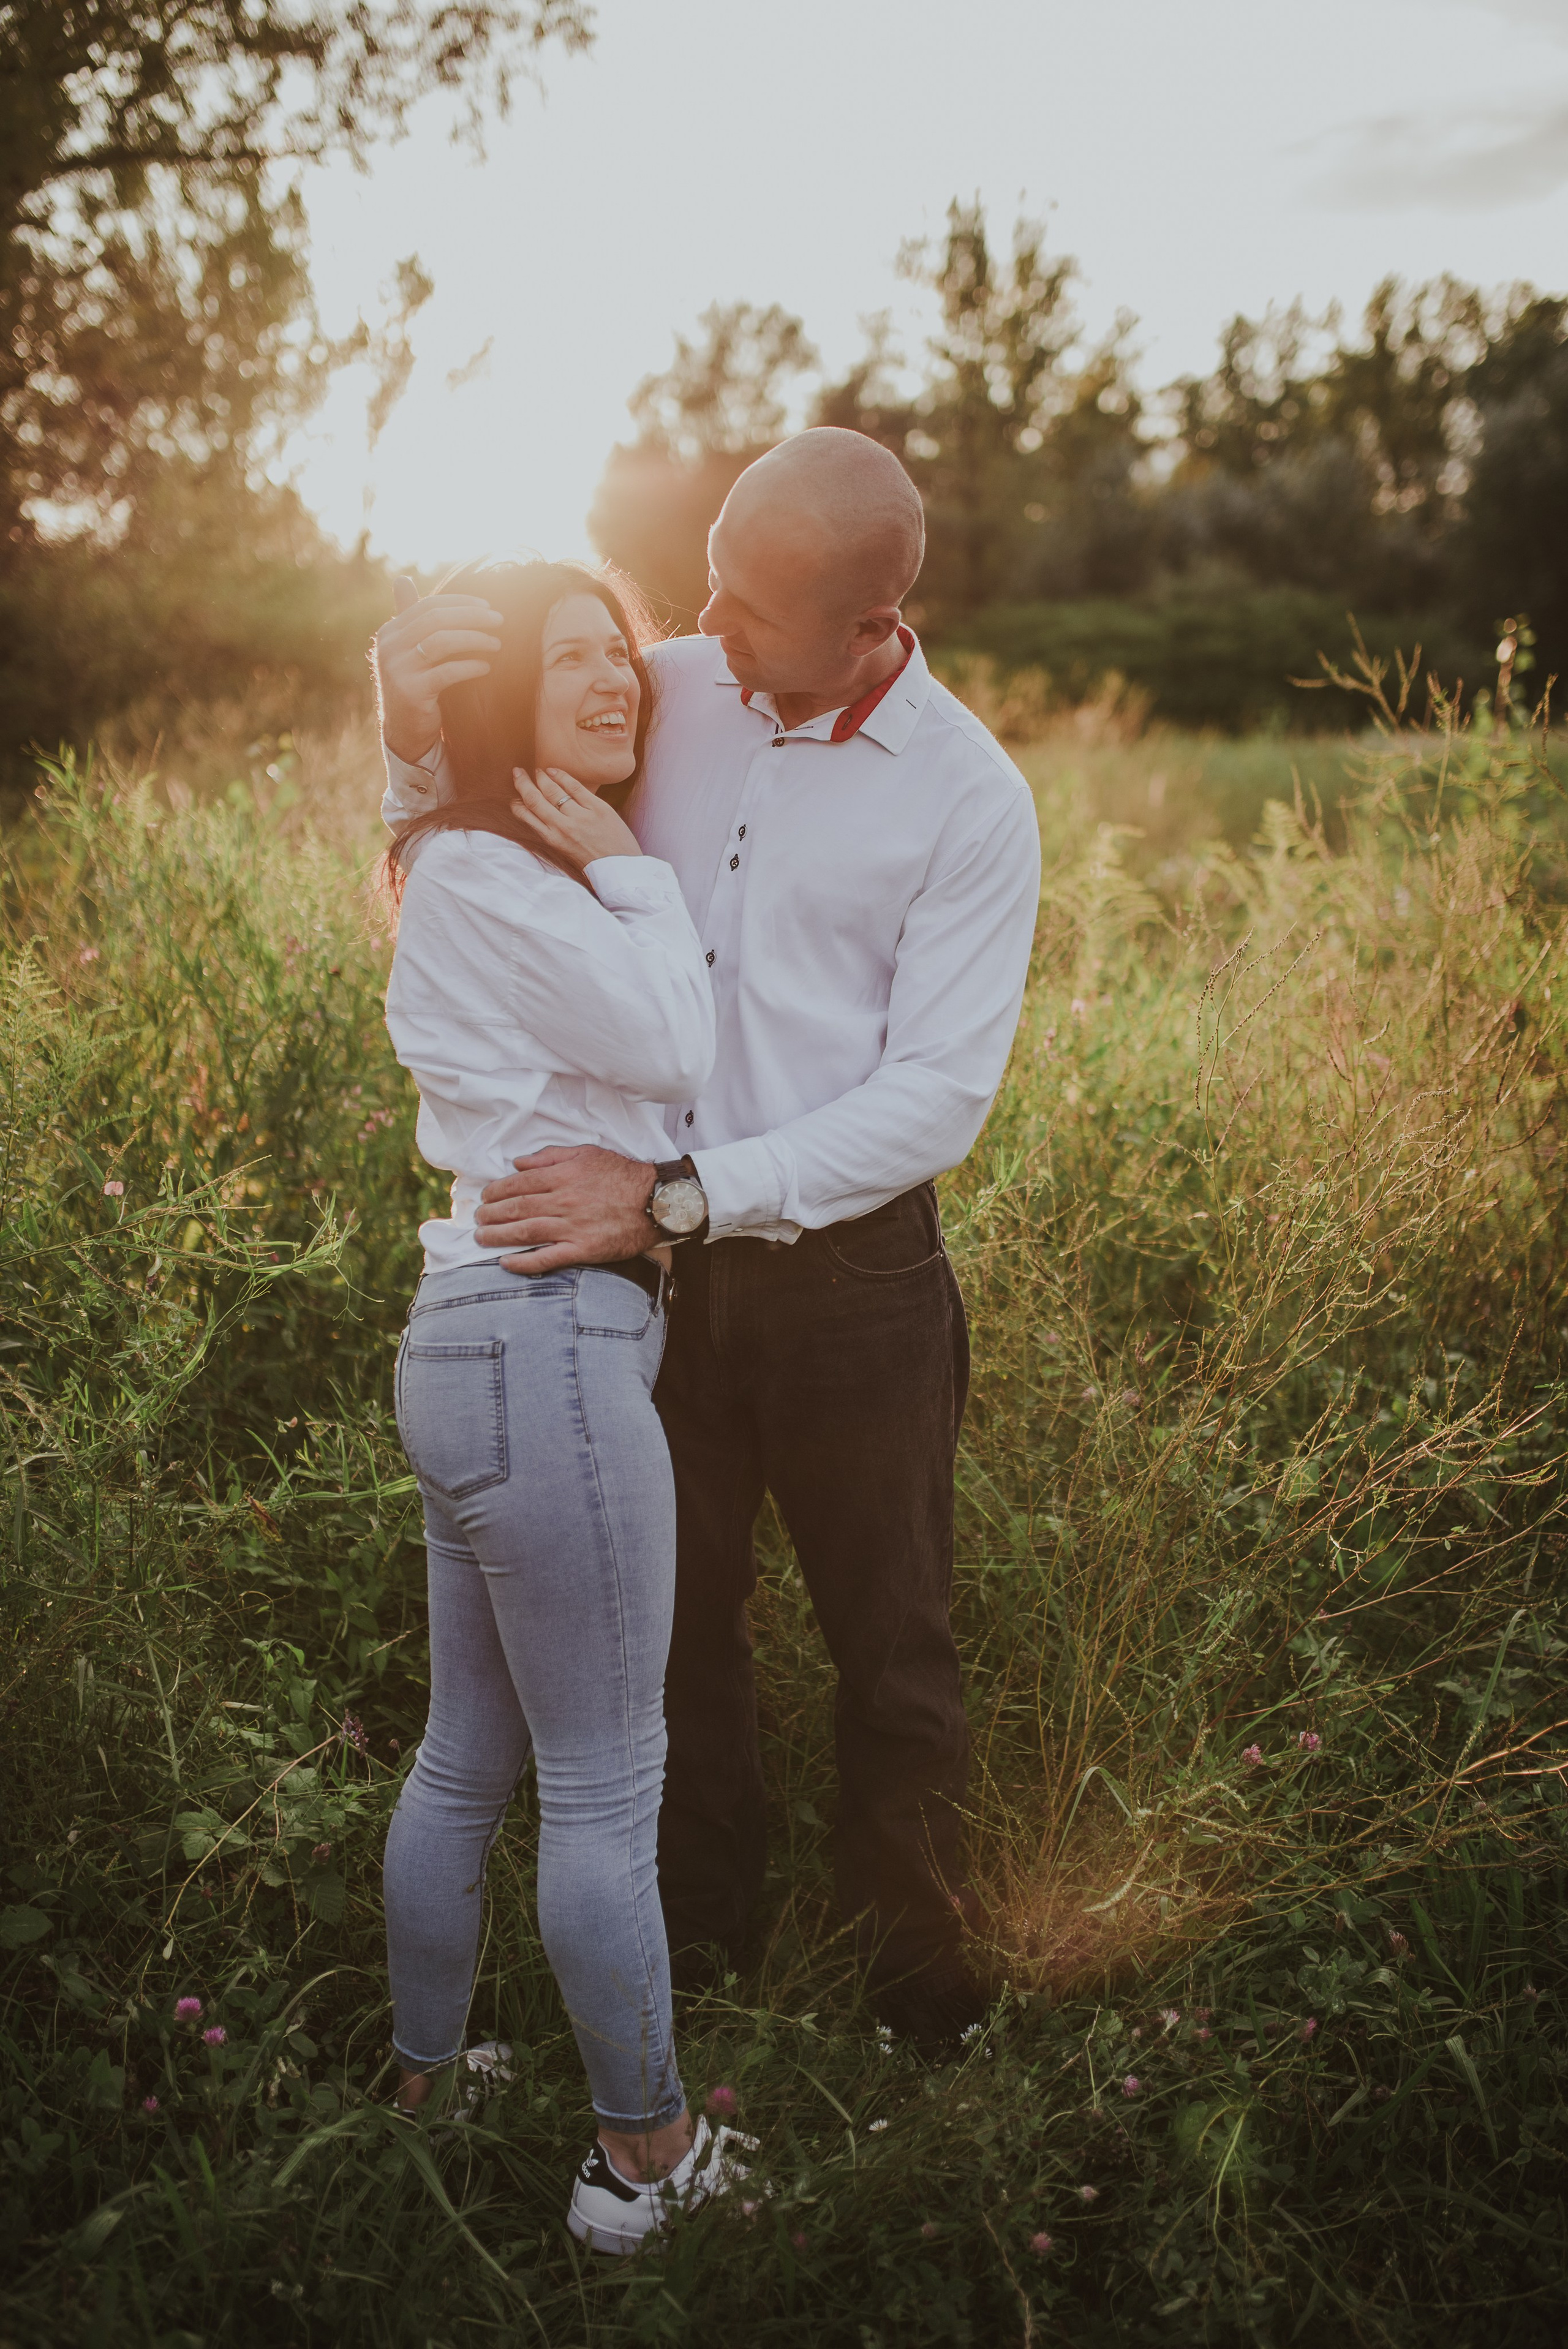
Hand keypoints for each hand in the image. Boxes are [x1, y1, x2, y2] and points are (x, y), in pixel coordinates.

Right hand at [371, 576, 503, 762]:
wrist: (405, 732)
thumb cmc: (417, 686)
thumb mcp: (409, 650)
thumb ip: (411, 619)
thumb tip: (402, 578)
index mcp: (390, 633)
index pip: (428, 606)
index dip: (460, 602)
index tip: (488, 606)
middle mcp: (389, 648)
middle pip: (436, 619)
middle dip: (472, 616)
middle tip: (499, 620)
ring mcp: (397, 670)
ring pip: (441, 641)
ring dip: (475, 639)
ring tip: (497, 643)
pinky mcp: (411, 692)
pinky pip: (446, 672)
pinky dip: (470, 667)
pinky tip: (487, 667)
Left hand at [476, 1145, 658, 1273]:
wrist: (657, 1201)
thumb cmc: (624, 1175)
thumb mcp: (588, 1153)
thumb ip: (551, 1156)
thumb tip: (518, 1163)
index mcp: (563, 1176)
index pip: (519, 1183)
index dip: (497, 1191)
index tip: (485, 1197)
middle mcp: (563, 1201)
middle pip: (517, 1208)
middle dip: (491, 1214)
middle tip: (477, 1219)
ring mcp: (572, 1227)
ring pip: (525, 1232)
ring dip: (498, 1236)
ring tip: (481, 1238)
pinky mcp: (583, 1249)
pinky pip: (547, 1258)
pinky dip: (524, 1262)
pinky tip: (506, 1263)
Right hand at [512, 767, 642, 875]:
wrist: (621, 868)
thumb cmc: (594, 861)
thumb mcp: (567, 851)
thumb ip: (553, 832)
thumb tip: (541, 815)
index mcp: (553, 840)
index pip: (528, 816)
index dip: (518, 804)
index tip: (514, 796)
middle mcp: (563, 828)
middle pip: (535, 799)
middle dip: (523, 784)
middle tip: (516, 772)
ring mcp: (580, 817)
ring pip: (553, 791)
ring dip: (542, 778)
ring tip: (537, 771)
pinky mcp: (598, 808)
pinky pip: (575, 787)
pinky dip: (562, 776)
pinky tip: (553, 770)